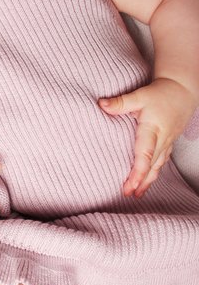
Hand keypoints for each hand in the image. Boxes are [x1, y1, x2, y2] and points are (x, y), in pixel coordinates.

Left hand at [99, 78, 196, 196]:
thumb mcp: (140, 95)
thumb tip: (101, 104)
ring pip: (158, 166)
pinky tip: (147, 181)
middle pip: (152, 165)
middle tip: (128, 194)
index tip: (130, 184)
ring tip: (136, 194)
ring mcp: (167, 142)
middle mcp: (162, 139)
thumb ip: (121, 102)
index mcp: (153, 129)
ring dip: (148, 181)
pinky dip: (153, 173)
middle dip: (140, 181)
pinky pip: (161, 162)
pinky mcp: (168, 143)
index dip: (138, 171)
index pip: (145, 154)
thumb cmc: (161, 93)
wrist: (183, 90)